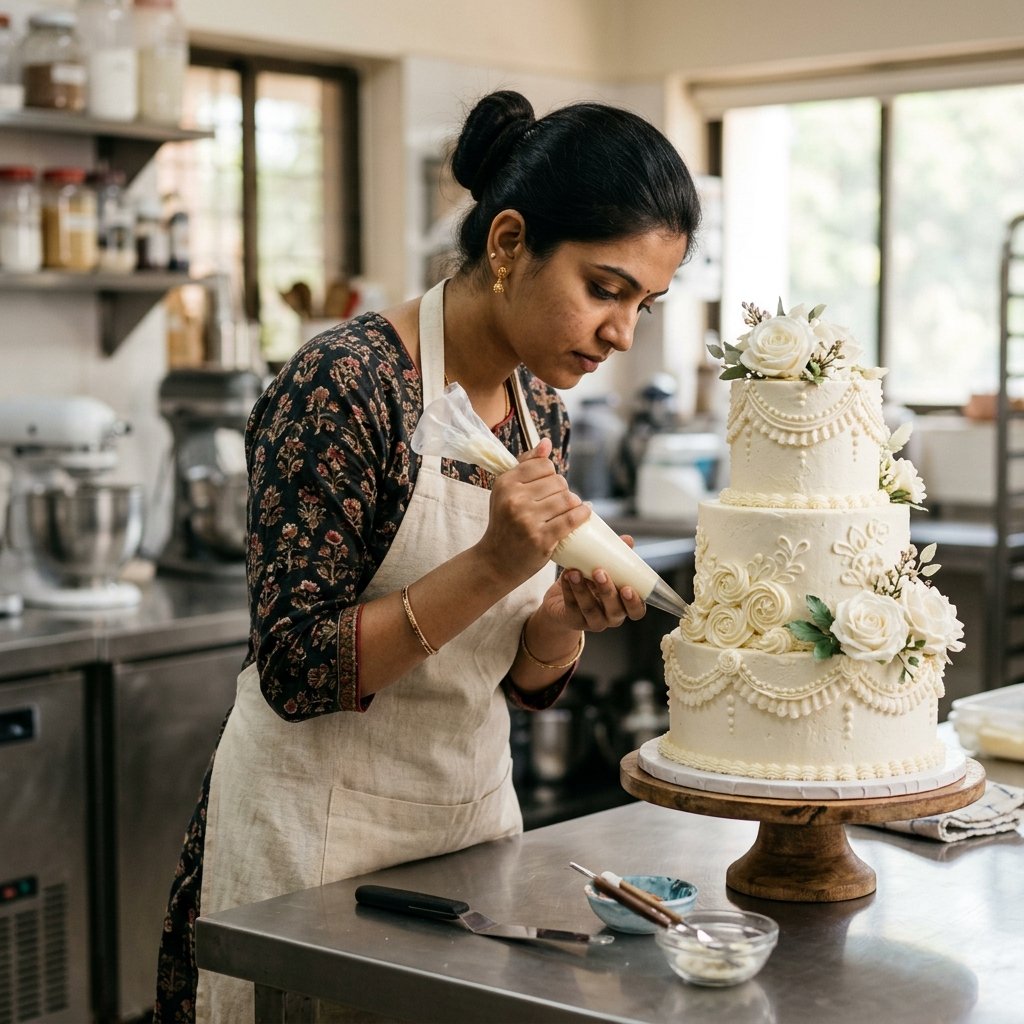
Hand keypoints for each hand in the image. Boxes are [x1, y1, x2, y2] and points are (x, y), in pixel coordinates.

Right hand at [474, 437, 591, 586]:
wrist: (496, 561)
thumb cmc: (505, 523)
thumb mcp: (506, 492)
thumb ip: (526, 465)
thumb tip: (546, 443)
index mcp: (505, 483)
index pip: (544, 465)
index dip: (550, 474)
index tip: (547, 487)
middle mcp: (514, 499)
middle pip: (558, 481)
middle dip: (562, 490)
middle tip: (555, 504)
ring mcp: (527, 520)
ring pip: (567, 499)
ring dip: (573, 503)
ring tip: (566, 510)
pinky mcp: (541, 539)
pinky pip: (571, 518)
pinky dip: (583, 514)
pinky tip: (585, 512)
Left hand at [536, 534, 647, 634]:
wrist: (561, 601)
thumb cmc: (590, 583)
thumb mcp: (604, 569)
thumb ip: (617, 557)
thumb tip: (627, 540)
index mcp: (624, 606)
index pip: (637, 610)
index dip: (634, 602)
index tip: (627, 588)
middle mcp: (611, 617)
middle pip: (614, 610)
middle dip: (607, 590)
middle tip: (599, 572)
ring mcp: (593, 622)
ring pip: (590, 609)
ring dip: (582, 590)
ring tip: (575, 572)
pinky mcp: (573, 621)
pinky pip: (572, 607)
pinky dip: (568, 590)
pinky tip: (566, 577)